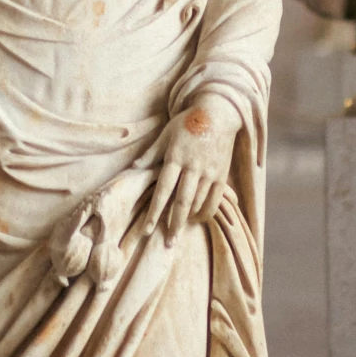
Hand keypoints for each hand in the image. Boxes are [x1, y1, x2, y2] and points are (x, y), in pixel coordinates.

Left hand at [143, 97, 237, 244]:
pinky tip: (197, 220)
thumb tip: (134, 167)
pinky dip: (206, 212)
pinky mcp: (222, 174)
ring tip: (177, 233)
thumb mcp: (166, 134)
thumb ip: (151, 153)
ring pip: (198, 203)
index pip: (163, 190)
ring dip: (188, 220)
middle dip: (174, 224)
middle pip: (182, 202)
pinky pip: (215, 199)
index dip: (155, 212)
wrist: (218, 113)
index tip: (148, 230)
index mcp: (175, 157)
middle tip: (168, 243)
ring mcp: (209, 172)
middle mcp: (193, 167)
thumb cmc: (187, 123)